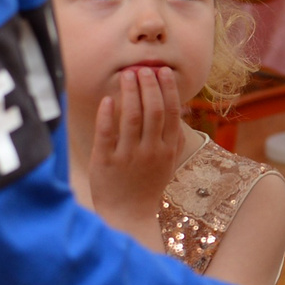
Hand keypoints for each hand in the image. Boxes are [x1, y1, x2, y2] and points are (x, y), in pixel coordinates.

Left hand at [86, 67, 186, 227]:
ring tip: (126, 75)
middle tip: (143, 69)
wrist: (128, 215)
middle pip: (153, 111)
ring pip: (131, 118)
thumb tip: (179, 111)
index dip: (167, 89)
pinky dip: (108, 115)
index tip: (162, 71)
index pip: (171, 112)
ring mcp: (128, 156)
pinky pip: (107, 134)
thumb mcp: (169, 164)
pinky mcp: (106, 162)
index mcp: (167, 149)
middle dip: (149, 86)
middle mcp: (150, 151)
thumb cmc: (148, 187)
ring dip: (130, 93)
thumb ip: (175, 139)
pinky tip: (108, 100)